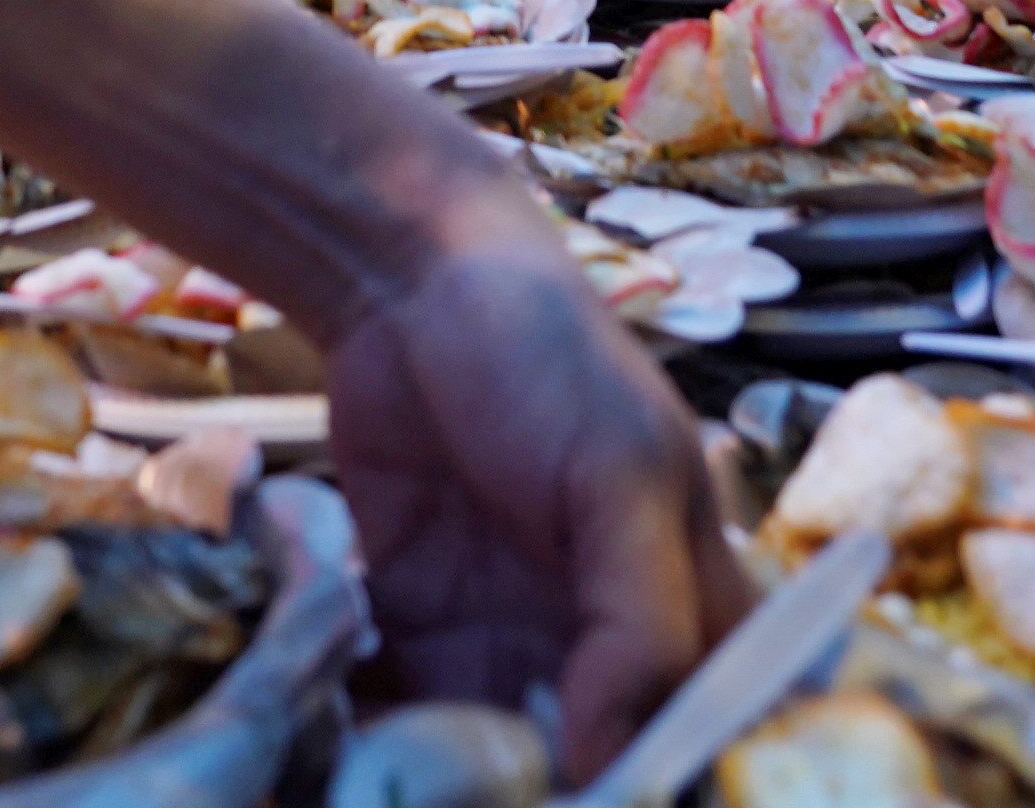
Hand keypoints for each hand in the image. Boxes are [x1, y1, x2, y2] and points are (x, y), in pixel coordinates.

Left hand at [322, 192, 750, 777]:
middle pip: (592, 766)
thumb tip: (616, 764)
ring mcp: (501, 642)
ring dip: (444, 786)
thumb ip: (639, 624)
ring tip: (384, 794)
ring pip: (490, 763)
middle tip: (474, 805)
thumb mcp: (621, 477)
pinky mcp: (411, 631)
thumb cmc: (549, 353)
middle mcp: (598, 642)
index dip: (664, 781)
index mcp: (688, 606)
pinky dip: (370, 745)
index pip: (704, 732)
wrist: (406, 278)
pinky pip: (399, 719)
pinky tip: (331, 759)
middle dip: (537, 797)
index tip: (597, 806)